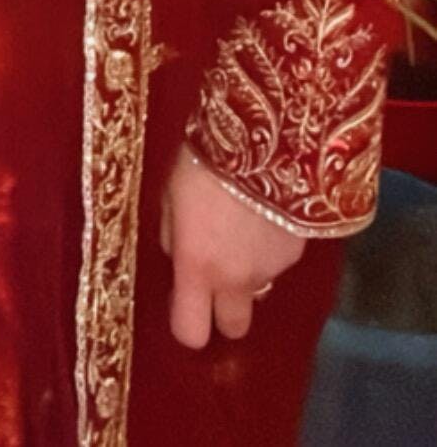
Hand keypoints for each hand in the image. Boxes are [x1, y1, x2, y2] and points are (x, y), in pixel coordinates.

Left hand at [161, 145, 305, 347]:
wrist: (269, 137)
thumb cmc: (207, 159)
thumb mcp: (171, 194)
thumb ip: (173, 236)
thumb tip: (180, 257)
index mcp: (197, 267)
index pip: (190, 332)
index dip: (187, 324)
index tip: (186, 304)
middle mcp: (236, 279)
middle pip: (234, 328)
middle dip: (226, 311)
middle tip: (220, 278)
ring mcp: (272, 268)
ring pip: (259, 289)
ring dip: (250, 272)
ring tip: (245, 228)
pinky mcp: (298, 251)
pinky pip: (278, 262)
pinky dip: (271, 247)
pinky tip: (266, 212)